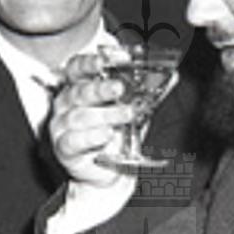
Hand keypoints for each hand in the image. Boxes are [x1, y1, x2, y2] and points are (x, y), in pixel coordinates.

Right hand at [47, 47, 139, 192]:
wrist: (109, 173)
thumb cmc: (115, 136)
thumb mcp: (132, 110)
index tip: (109, 60)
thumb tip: (171, 76)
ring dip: (105, 114)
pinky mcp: (64, 149)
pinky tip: (105, 134)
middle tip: (119, 88)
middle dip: (101, 88)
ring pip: (78, 115)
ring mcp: (62, 127)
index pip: (77, 68)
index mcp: (79, 88)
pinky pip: (73, 140)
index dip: (91, 62)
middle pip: (79, 90)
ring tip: (126, 115)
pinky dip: (90, 136)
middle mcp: (66, 104)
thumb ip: (147, 93)